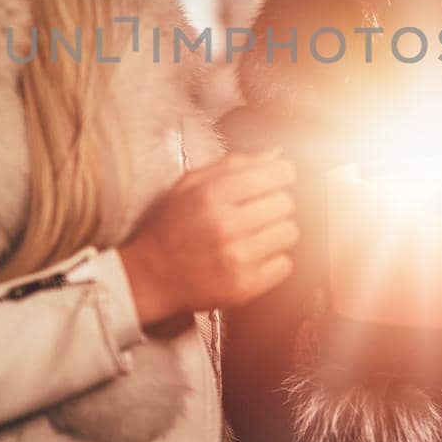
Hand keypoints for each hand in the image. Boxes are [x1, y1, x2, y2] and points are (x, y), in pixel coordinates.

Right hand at [118, 150, 298, 325]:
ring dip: (276, 231)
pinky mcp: (244, 287)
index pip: (277, 174)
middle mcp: (225, 226)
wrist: (152, 277)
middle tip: (256, 211)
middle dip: (275, 203)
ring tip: (253, 235)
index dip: (280, 174)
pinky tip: (252, 257)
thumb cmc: (171, 227)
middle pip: (286, 203)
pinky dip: (273, 260)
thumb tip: (276, 155)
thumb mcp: (190, 185)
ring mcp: (236, 259)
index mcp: (212, 195)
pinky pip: (285, 264)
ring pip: (290, 232)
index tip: (274, 181)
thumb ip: (233, 165)